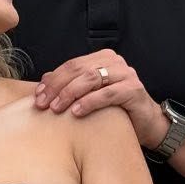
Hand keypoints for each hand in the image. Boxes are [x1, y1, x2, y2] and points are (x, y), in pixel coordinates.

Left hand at [35, 49, 164, 148]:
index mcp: (102, 59)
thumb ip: (71, 85)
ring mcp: (125, 74)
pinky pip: (107, 93)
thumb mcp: (91, 96)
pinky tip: (76, 112)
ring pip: (91, 78)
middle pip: (78, 69)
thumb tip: (45, 79)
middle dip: (57, 86)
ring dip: (70, 93)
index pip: (71, 64)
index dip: (53, 79)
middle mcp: (114, 62)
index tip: (37, 96)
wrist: (147, 124)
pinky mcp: (133, 89)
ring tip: (56, 108)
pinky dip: (89, 102)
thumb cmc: (117, 111)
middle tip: (43, 103)